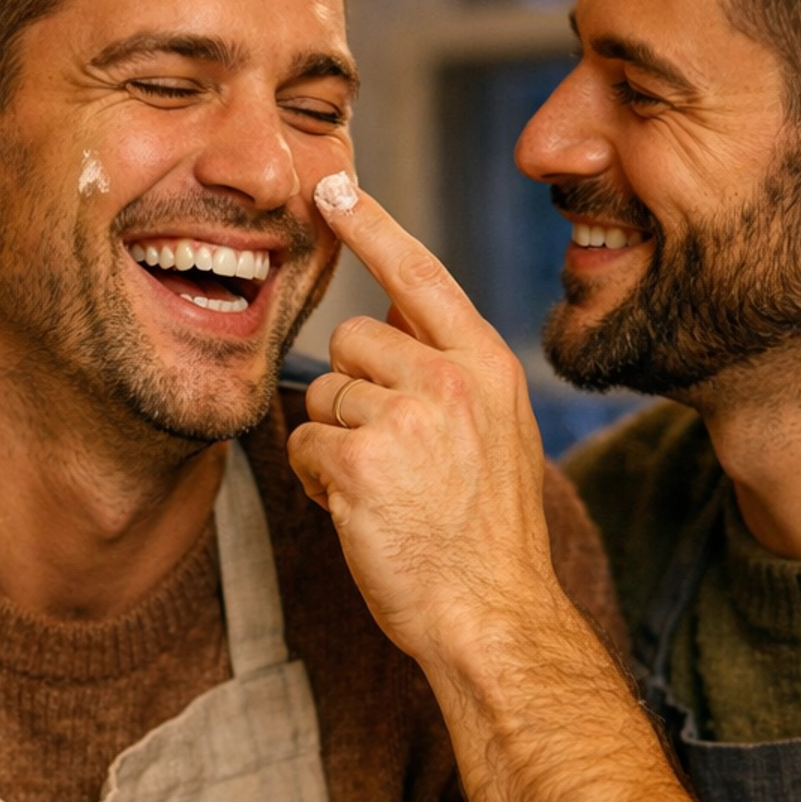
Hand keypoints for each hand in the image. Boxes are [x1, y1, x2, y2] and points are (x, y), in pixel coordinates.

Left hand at [290, 176, 705, 801]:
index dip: (372, 227)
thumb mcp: (496, 434)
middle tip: (389, 457)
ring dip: (334, 441)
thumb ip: (452, 371)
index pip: (421, 275)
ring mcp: (405, 418)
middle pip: (353, 341)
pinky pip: (304, 442)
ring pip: (323, 394)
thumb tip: (392, 310)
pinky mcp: (358, 462)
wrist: (491, 616)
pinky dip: (316, 479)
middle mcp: (449, 379)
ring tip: (382, 491)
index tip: (331, 186)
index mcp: (487, 366)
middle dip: (352, 393)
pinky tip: (358, 512)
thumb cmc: (486, 538)